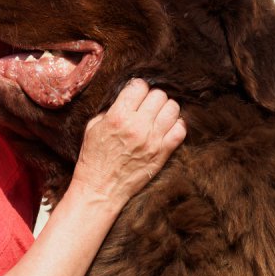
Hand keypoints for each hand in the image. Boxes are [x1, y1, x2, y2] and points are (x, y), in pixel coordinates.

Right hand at [72, 79, 185, 207]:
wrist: (100, 189)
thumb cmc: (94, 158)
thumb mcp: (93, 128)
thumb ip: (111, 109)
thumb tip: (128, 98)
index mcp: (117, 117)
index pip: (139, 86)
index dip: (137, 88)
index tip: (134, 94)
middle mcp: (137, 126)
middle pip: (159, 95)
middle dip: (152, 97)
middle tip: (146, 106)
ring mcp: (153, 140)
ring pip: (172, 109)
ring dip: (165, 109)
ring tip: (157, 116)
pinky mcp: (162, 153)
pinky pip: (180, 130)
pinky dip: (176, 125)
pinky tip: (166, 128)